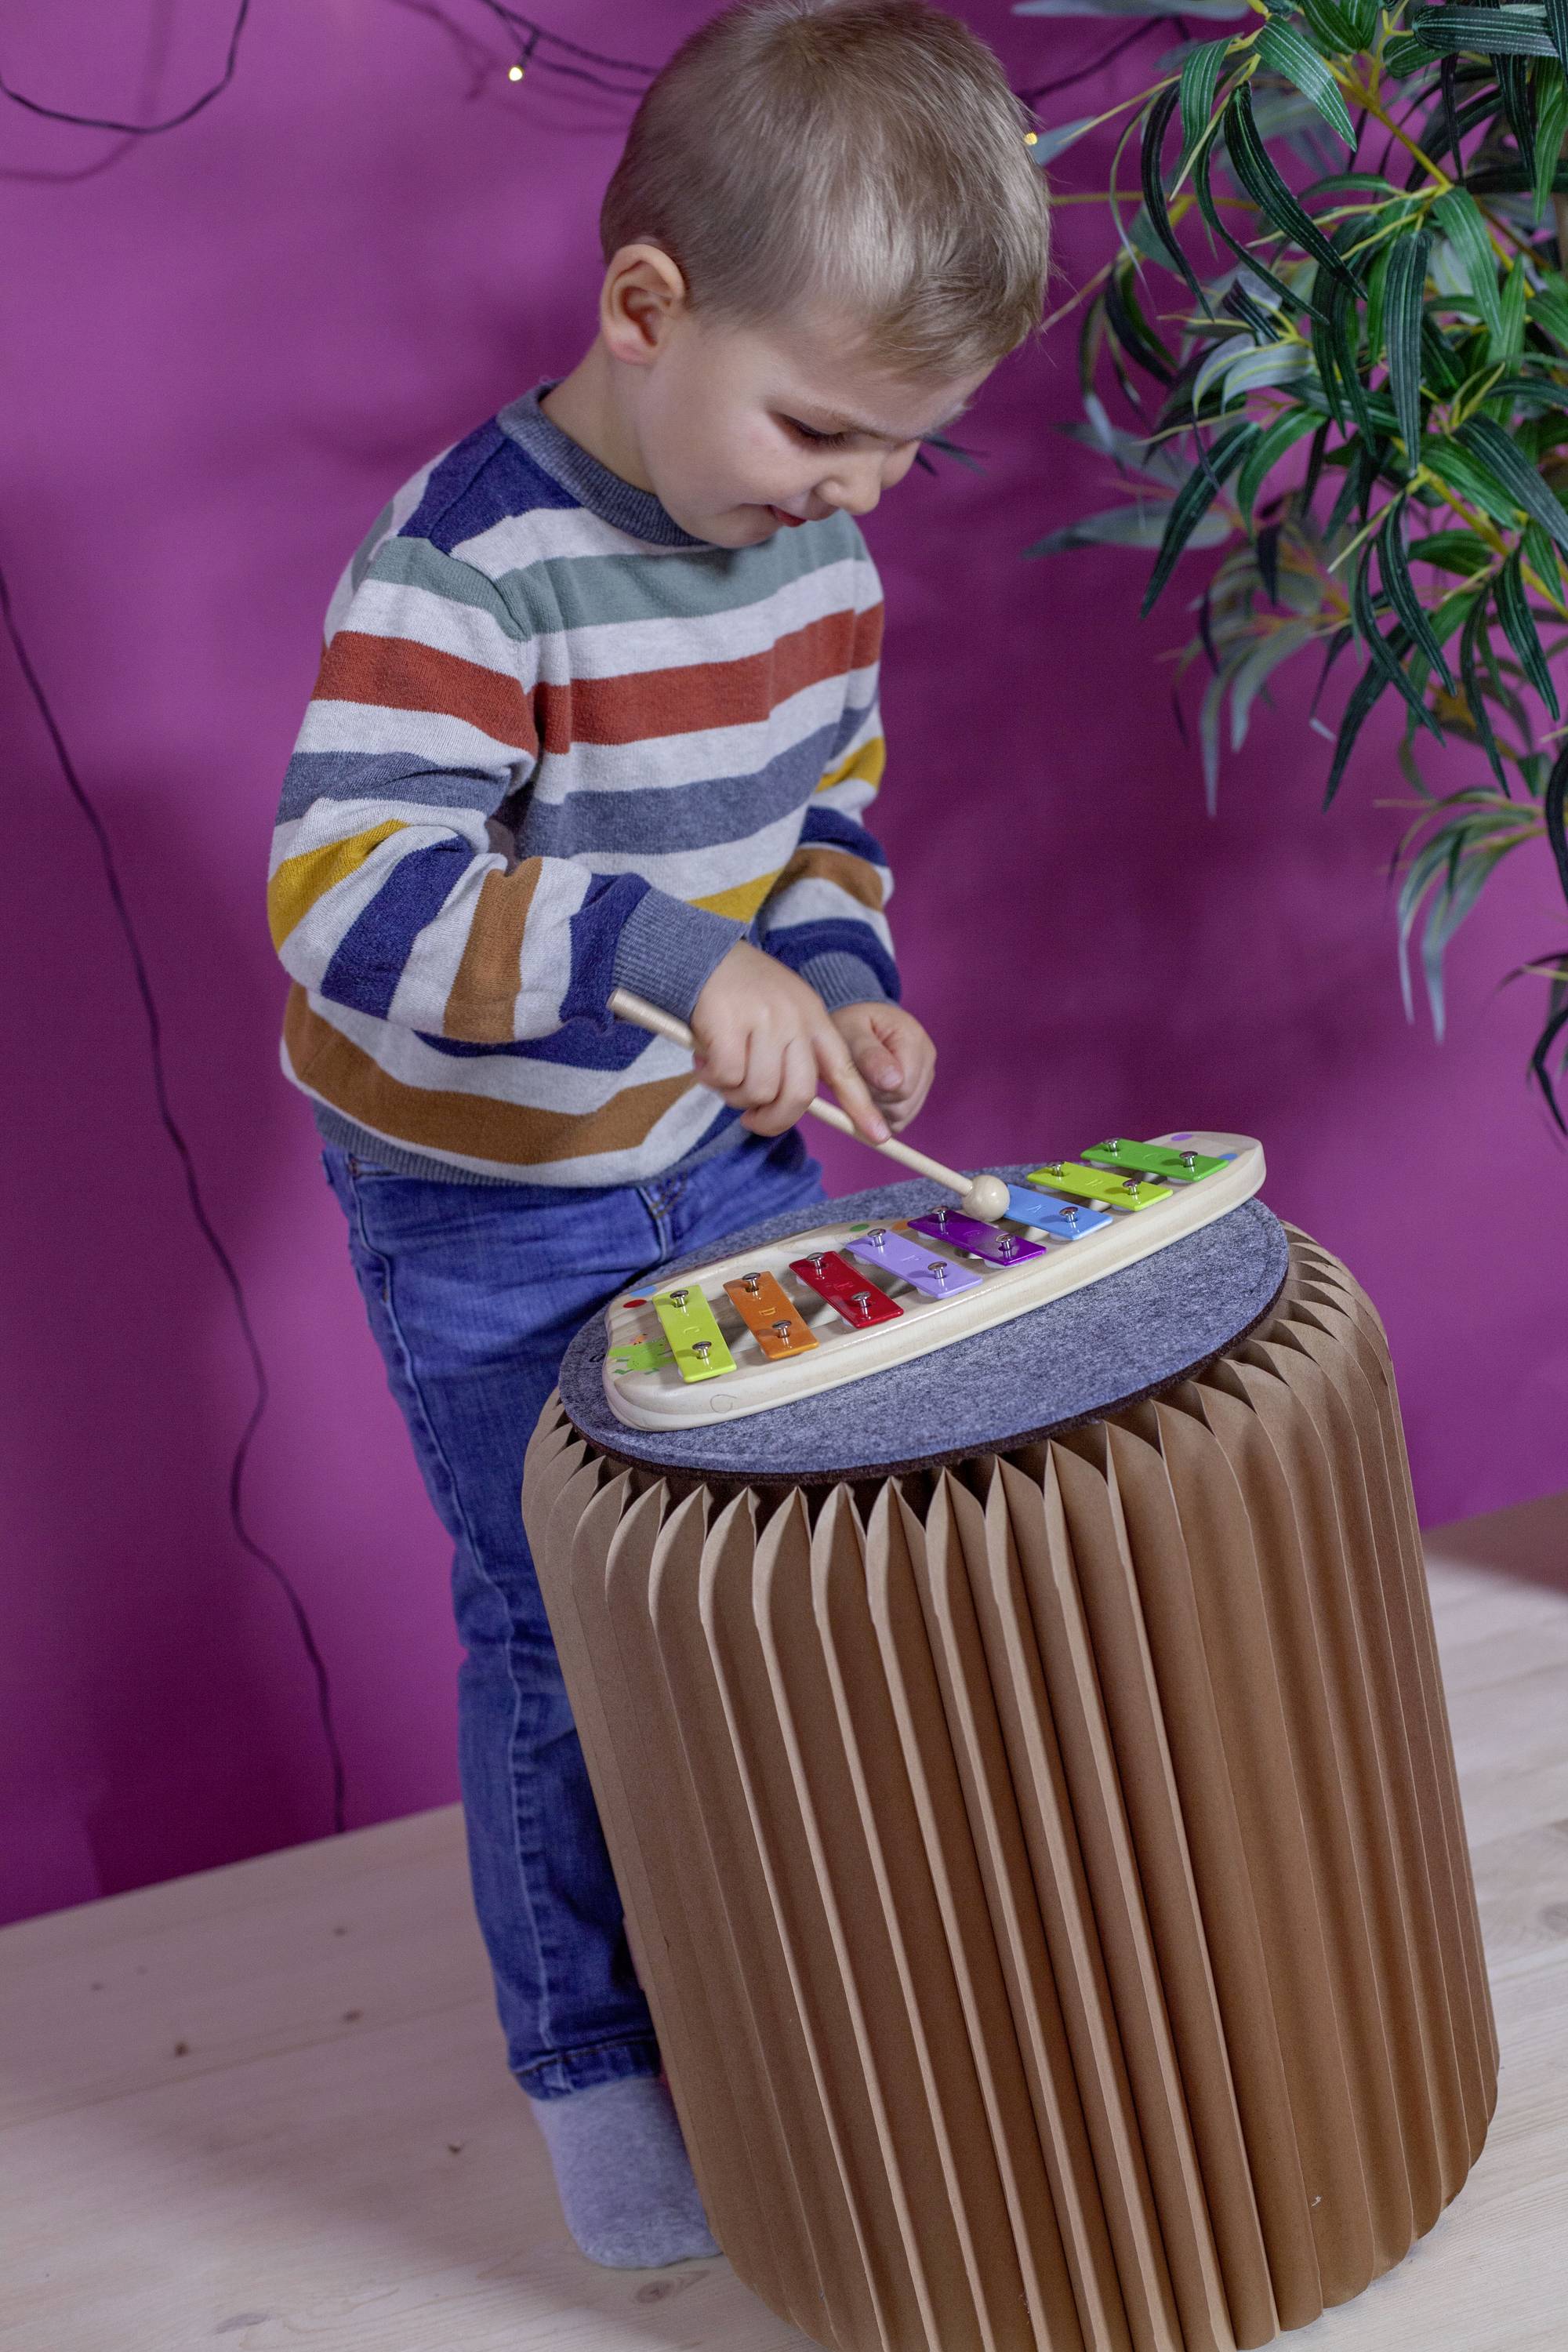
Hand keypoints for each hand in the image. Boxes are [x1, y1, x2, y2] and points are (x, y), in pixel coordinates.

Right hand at [689, 942, 888, 1143]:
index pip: (845, 1069)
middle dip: (774, 1119)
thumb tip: (787, 1109)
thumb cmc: (742, 995)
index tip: (879, 1136)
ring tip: (720, 1074)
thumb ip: (794, 1054)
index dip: (861, 1106)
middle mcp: (795, 1020)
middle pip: (799, 1094)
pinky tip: (704, 1063)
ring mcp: (764, 1020)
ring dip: (735, 1095)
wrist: (703, 954)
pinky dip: (712, 1079)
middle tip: (752, 1120)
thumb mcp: (783, 1014)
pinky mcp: (729, 1024)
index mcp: (814, 1019)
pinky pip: (728, 1077)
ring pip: (759, 1091)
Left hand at [830, 1001, 935, 1132]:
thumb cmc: (850, 1025)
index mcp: (913, 1039)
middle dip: (873, 1101)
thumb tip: (893, 1082)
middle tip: (856, 1078)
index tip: (855, 1073)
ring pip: (902, 1117)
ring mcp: (924, 1077)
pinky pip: (900, 1121)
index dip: (871, 1090)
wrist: (857, 1023)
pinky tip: (869, 1094)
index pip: (901, 1087)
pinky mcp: (918, 1093)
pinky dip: (881, 1115)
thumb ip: (869, 1055)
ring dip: (876, 1109)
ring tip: (862, 1083)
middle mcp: (926, 1059)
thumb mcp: (850, 1031)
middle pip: (902, 1106)